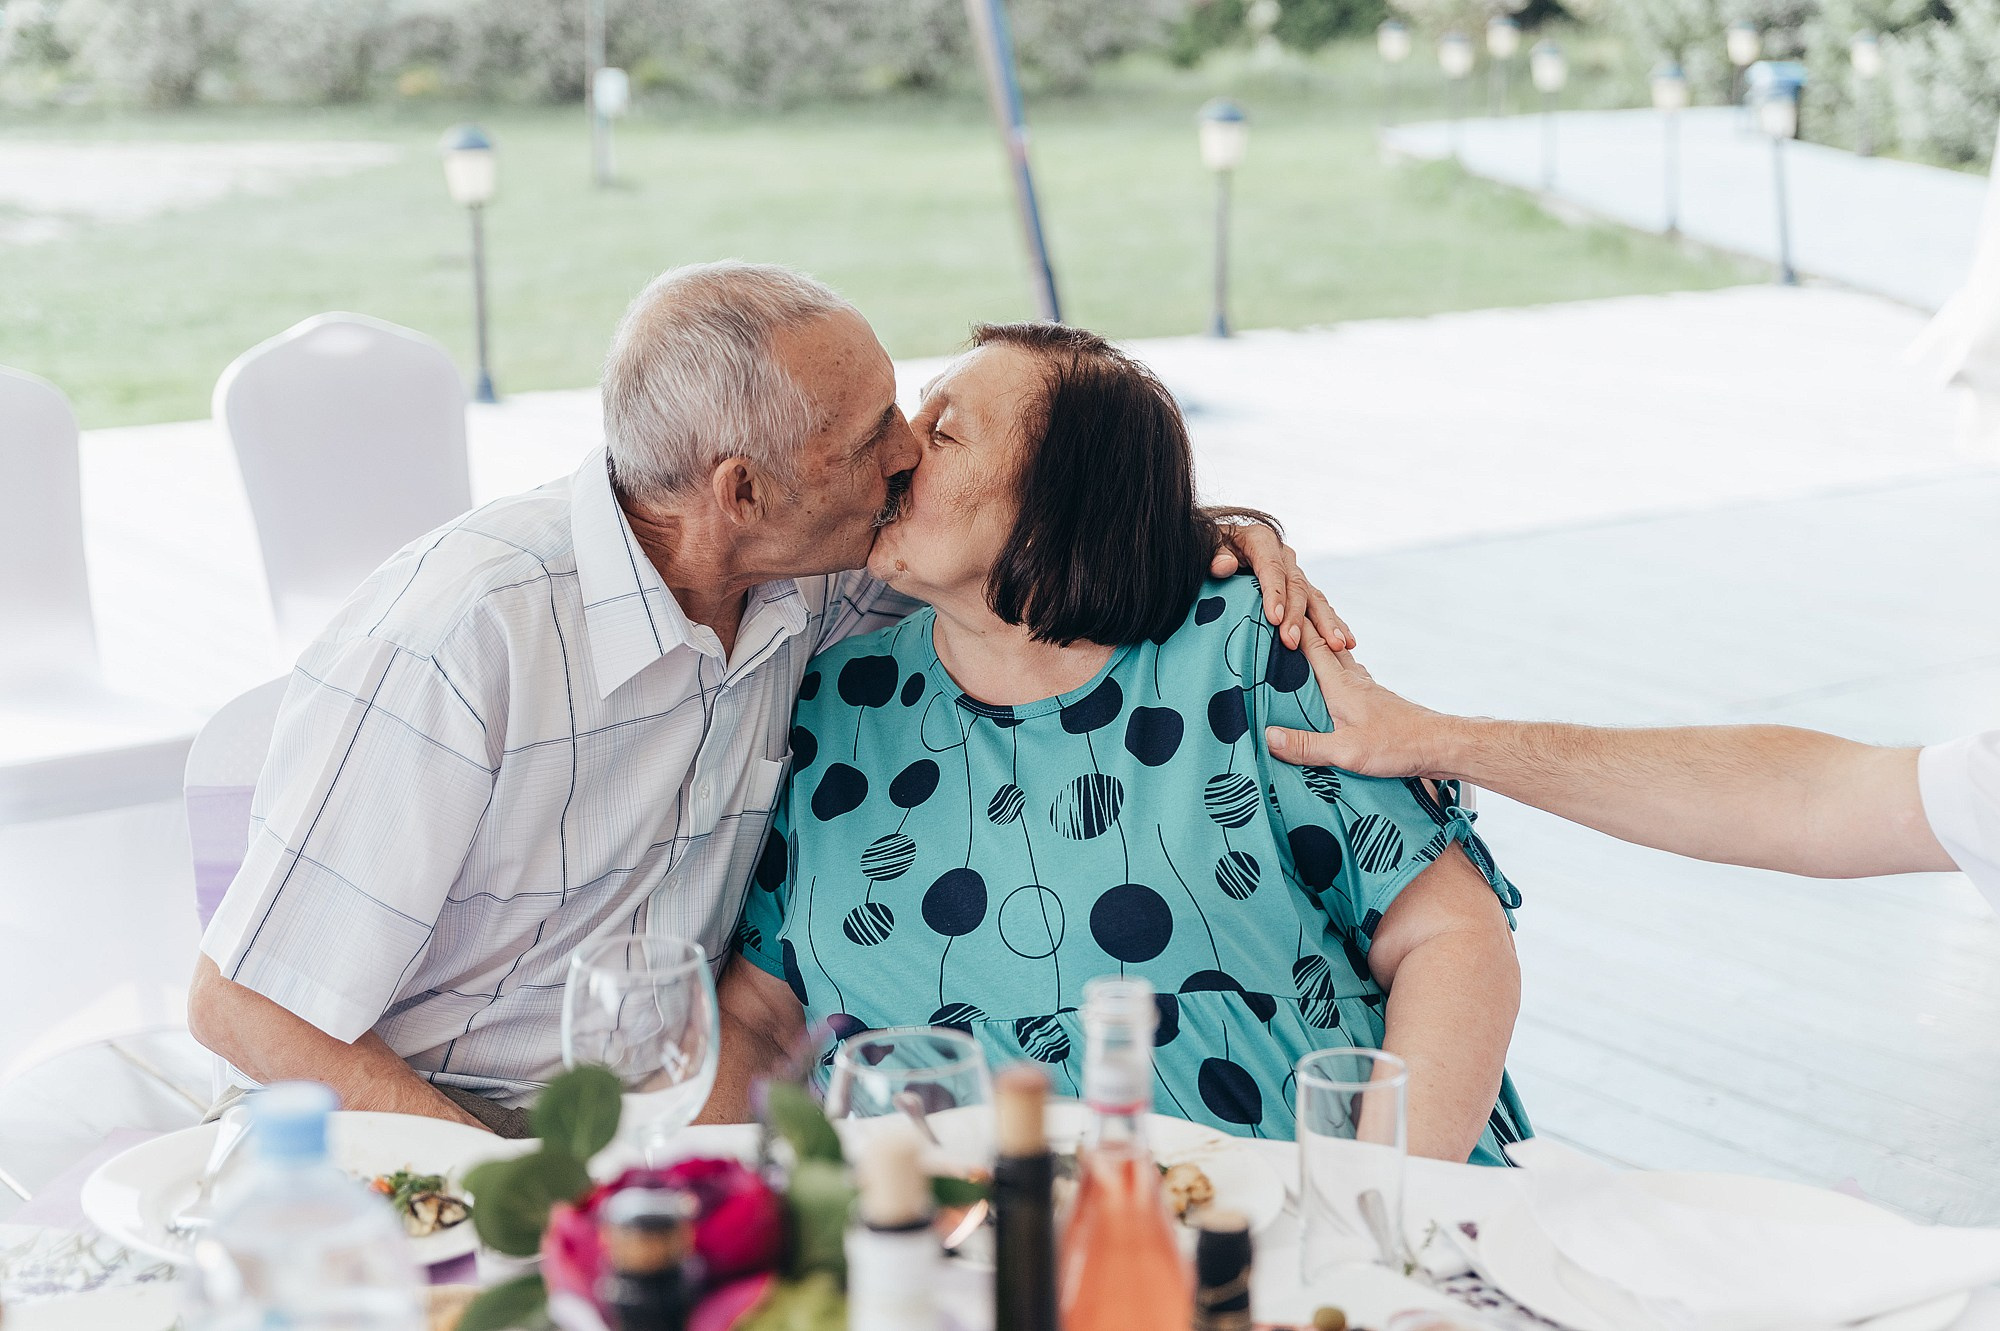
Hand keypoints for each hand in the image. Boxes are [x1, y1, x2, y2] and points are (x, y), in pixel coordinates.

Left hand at [1209, 523, 1354, 652]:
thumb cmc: (1207, 548)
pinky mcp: (1299, 589)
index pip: (1272, 568)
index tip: (1274, 619)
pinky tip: (1346, 645)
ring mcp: (1295, 573)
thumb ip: (1213, 554)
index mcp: (1261, 540)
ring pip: (1315, 598)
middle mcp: (1283, 556)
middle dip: (1298, 616)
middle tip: (1293, 643)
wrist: (1216, 547)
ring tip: (1338, 646)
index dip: (1275, 594)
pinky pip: (1318, 607)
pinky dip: (1332, 624)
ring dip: (1327, 623)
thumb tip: (1224, 565)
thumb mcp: (1206, 544)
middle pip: (1297, 586)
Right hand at [1264, 627, 1447, 776]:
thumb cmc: (1397, 745)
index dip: (1290, 627)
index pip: (1310, 645)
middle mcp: (1353, 680)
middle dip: (1301, 630)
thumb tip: (1267, 736)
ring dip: (1317, 648)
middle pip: (1323, 645)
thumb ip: (1306, 744)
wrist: (1440, 745)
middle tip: (1279, 618)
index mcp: (1340, 685)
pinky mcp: (1375, 701)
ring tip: (1298, 646)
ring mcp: (1366, 688)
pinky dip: (1332, 669)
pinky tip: (1331, 680)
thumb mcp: (1346, 751)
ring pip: (1336, 659)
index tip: (1268, 610)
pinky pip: (1347, 676)